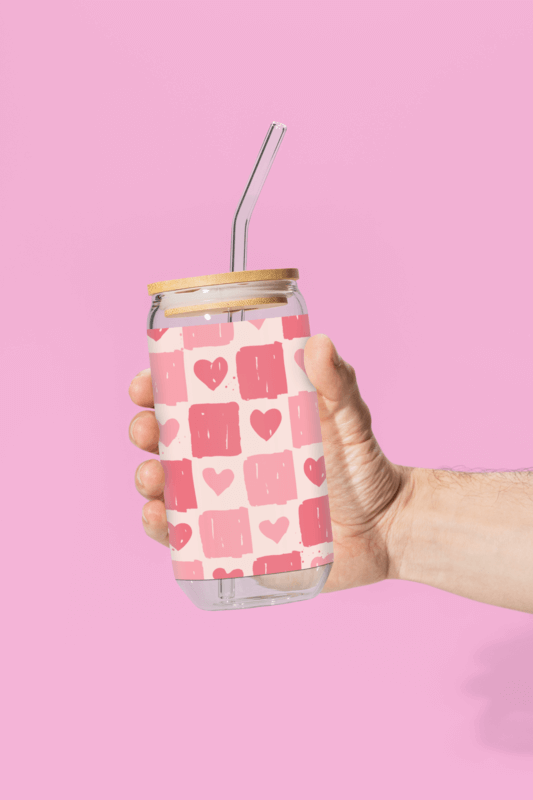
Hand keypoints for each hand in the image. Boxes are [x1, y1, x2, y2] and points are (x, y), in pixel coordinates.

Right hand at [128, 335, 412, 591]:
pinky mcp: (229, 541)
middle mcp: (227, 459)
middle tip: (147, 431)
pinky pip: (184, 536)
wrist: (385, 529)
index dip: (158, 388)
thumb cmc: (363, 467)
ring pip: (167, 486)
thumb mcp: (349, 420)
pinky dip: (162, 527)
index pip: (190, 398)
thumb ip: (338, 383)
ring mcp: (224, 500)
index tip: (145, 384)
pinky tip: (160, 518)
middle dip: (144, 431)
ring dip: (147, 478)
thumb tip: (319, 342)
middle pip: (167, 440)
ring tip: (153, 477)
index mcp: (246, 421)